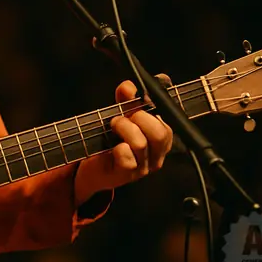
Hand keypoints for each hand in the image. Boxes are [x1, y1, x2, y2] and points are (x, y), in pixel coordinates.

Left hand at [74, 75, 173, 204]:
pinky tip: (113, 148)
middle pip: (161, 133)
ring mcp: (144, 166)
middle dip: (139, 118)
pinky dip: (119, 149)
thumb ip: (127, 98)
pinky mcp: (127, 175)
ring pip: (141, 143)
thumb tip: (129, 86)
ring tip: (114, 126)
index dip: (152, 105)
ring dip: (124, 129)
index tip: (137, 97)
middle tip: (123, 117)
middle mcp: (157, 154)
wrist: (93, 166)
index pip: (169, 121)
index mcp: (161, 138)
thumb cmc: (111, 139)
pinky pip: (127, 158)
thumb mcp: (121, 114)